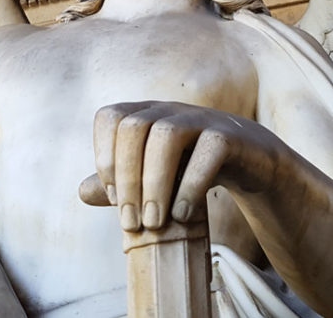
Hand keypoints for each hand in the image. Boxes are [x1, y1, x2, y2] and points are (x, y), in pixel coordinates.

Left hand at [78, 100, 285, 231]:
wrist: (250, 164)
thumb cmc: (192, 168)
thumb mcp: (152, 177)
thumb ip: (118, 184)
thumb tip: (81, 192)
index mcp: (145, 114)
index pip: (110, 117)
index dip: (106, 157)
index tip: (114, 198)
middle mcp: (168, 110)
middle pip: (133, 127)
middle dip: (127, 178)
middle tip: (132, 223)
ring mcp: (201, 118)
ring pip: (167, 135)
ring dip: (155, 183)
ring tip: (156, 222)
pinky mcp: (230, 135)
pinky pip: (208, 150)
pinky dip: (191, 185)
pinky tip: (183, 214)